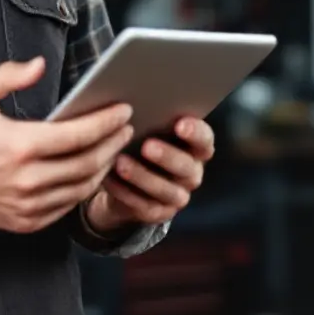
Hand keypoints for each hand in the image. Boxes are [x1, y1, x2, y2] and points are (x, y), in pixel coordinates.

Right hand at [0, 58, 133, 234]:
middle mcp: (27, 178)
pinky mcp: (25, 221)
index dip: (106, 122)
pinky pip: (66, 206)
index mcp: (19, 144)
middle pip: (88, 163)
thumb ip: (9, 76)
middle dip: (113, 144)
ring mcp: (27, 204)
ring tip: (113, 149)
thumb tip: (40, 65)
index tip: (123, 111)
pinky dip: (83, 189)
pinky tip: (89, 173)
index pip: (78, 134)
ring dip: (103, 168)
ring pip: (81, 188)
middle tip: (126, 128)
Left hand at [84, 116, 213, 234]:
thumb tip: (132, 101)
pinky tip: (109, 179)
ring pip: (166, 190)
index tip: (179, 124)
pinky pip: (145, 207)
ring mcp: (177, 196)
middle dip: (167, 156)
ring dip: (143, 177)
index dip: (196, 133)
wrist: (126, 178)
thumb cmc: (138, 141)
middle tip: (146, 146)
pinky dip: (126, 193)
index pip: (205, 140)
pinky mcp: (158, 213)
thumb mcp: (146, 127)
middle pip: (187, 167)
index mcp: (195, 147)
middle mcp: (192, 172)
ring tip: (120, 162)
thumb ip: (150, 116)